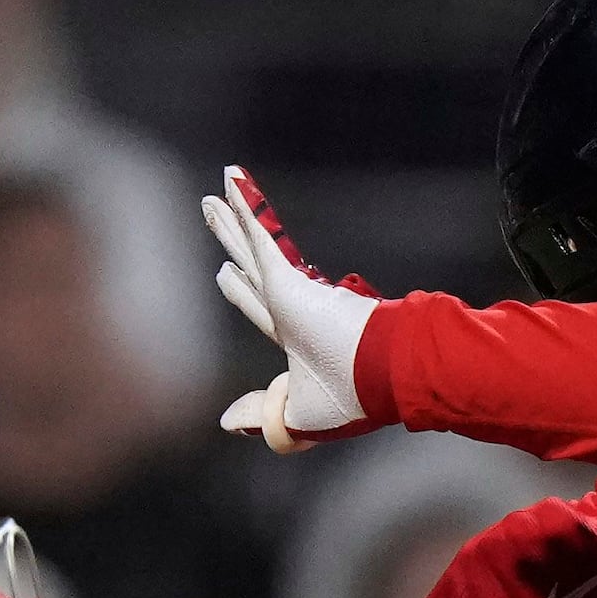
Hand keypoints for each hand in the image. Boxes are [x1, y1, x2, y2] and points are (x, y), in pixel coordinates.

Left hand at [201, 169, 382, 452]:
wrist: (382, 372)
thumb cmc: (351, 398)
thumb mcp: (299, 417)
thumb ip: (263, 415)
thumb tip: (227, 421)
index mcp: (299, 340)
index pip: (261, 308)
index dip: (242, 290)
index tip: (226, 272)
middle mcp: (293, 308)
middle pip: (252, 266)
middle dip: (234, 240)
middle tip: (214, 211)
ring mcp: (291, 289)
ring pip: (251, 244)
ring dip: (232, 216)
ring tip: (216, 189)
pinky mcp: (286, 277)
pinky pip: (258, 234)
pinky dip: (244, 206)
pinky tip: (229, 177)